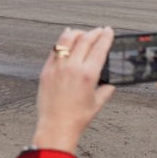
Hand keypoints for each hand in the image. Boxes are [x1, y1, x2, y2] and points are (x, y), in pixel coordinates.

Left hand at [32, 27, 114, 153]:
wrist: (56, 127)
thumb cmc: (77, 118)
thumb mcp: (98, 103)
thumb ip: (106, 89)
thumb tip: (110, 82)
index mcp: (88, 75)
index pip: (100, 47)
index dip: (106, 36)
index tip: (109, 31)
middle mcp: (72, 68)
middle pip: (85, 39)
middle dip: (95, 32)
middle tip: (99, 30)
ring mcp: (57, 68)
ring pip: (67, 40)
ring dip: (78, 33)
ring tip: (83, 33)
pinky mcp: (46, 71)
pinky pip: (55, 50)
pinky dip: (62, 41)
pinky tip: (66, 38)